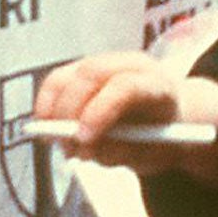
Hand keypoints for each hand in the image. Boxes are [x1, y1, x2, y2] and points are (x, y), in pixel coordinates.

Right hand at [33, 52, 217, 183]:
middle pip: (90, 75)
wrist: (171, 119)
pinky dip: (47, 104)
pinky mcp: (85, 69)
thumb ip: (121, 151)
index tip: (83, 140)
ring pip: (68, 75)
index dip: (99, 112)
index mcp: (158, 85)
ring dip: (53, 110)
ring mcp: (105, 62)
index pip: (124, 87)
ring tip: (57, 142)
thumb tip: (82, 149)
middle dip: (70, 112)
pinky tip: (49, 127)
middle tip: (65, 146)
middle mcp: (131, 65)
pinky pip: (57, 81)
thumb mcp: (151, 154)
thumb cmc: (162, 138)